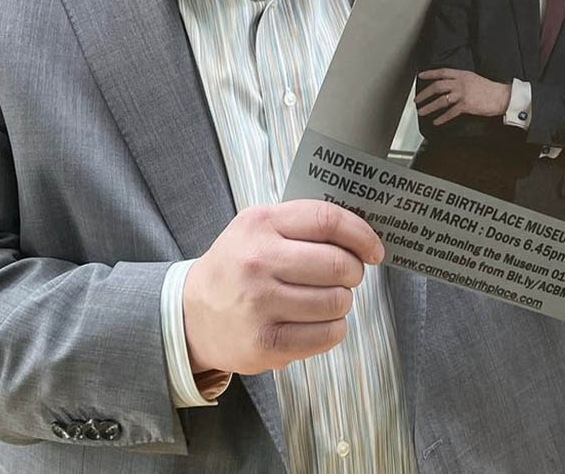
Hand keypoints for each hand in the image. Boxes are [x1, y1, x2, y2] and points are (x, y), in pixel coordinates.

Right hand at [182, 200, 383, 375]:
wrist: (191, 314)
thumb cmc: (237, 267)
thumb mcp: (258, 228)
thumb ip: (303, 223)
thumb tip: (361, 232)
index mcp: (261, 224)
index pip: (328, 220)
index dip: (361, 235)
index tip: (373, 249)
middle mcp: (258, 261)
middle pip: (337, 264)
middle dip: (353, 272)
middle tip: (346, 276)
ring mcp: (260, 304)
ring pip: (336, 301)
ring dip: (342, 302)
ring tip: (326, 300)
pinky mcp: (264, 342)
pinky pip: (326, 335)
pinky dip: (333, 329)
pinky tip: (317, 322)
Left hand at [415, 68, 510, 124]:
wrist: (502, 96)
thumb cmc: (489, 89)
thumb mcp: (473, 79)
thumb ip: (461, 80)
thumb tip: (450, 85)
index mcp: (462, 74)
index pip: (442, 72)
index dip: (429, 74)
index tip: (421, 76)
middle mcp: (460, 83)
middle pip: (437, 86)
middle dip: (425, 94)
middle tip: (417, 99)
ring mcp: (463, 94)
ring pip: (441, 100)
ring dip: (429, 107)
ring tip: (422, 111)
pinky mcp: (466, 105)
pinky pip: (450, 112)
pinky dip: (442, 118)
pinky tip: (436, 121)